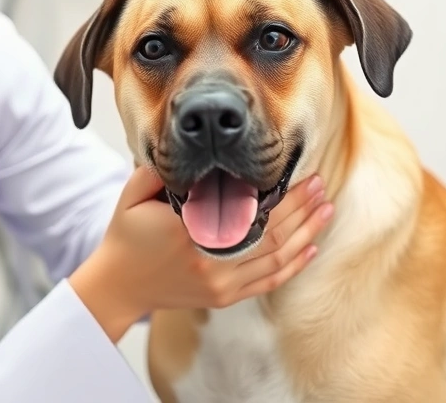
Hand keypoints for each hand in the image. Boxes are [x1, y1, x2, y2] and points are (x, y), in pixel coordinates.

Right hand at [70, 166, 333, 341]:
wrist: (119, 285)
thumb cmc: (127, 237)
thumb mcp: (134, 195)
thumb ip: (158, 170)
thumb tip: (189, 150)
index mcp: (191, 231)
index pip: (248, 210)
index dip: (280, 194)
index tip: (300, 174)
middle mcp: (211, 260)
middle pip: (272, 233)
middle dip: (301, 208)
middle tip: (321, 185)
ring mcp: (220, 283)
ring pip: (276, 258)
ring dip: (306, 232)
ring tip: (326, 210)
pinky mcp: (224, 297)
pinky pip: (267, 281)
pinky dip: (293, 265)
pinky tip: (311, 248)